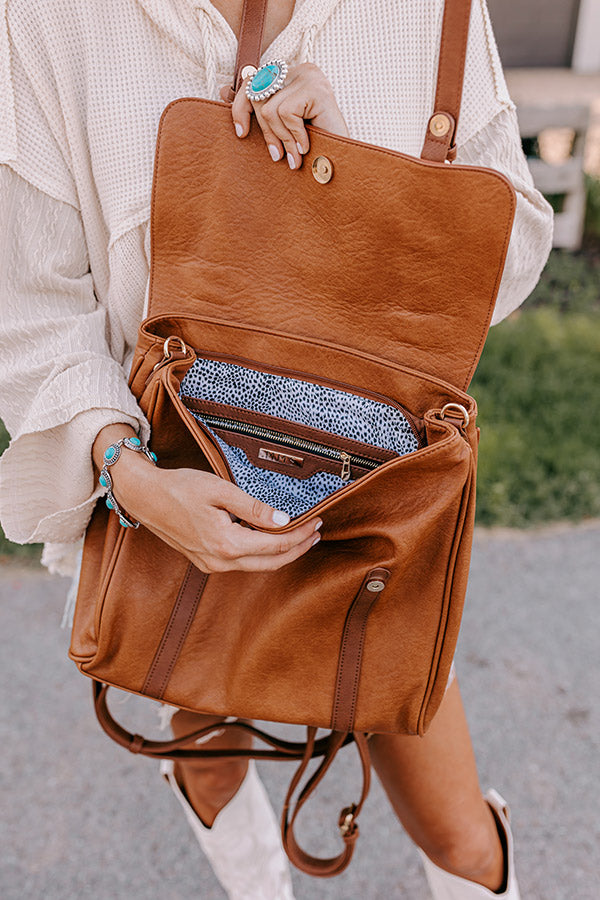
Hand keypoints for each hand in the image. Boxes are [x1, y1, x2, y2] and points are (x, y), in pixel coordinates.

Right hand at [92, 424, 321, 573]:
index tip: (317, 522)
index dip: (300, 535)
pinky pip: (241, 563)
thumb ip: (253, 508)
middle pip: (271, 563)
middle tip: (316, 533)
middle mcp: (220, 561)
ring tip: (300, 536)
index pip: (276, 545)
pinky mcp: (205, 561)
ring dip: (280, 553)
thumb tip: (283, 521)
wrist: (144, 497)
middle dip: (297, 549)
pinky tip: (269, 539)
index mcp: (226, 544)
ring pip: (257, 566)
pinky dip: (261, 554)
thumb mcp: (220, 490)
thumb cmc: (179, 488)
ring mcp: (211, 565)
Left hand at [224, 62, 348, 169]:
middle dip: (265, 131)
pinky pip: (286, 113)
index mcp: (291, 76)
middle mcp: (301, 70)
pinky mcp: (316, 89)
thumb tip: (223, 91)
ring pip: (269, 108)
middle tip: (277, 156)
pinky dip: (294, 136)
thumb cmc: (314, 150)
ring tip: (296, 156)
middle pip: (257, 93)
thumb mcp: (280, 129)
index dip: (240, 107)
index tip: (241, 133)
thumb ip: (257, 110)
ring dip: (282, 138)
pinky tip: (308, 147)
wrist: (345, 166)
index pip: (252, 80)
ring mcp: (310, 77)